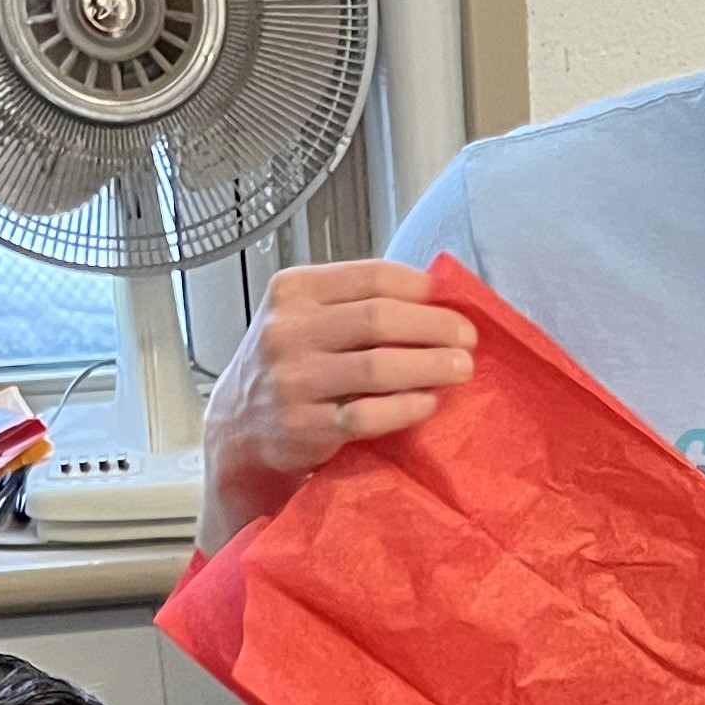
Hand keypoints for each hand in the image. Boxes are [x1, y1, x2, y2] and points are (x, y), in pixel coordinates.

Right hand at [198, 260, 475, 544]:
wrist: (236, 428)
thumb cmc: (286, 366)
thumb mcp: (304, 317)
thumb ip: (354, 303)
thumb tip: (434, 296)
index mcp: (294, 290)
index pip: (373, 276)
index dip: (422, 288)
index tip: (449, 303)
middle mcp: (288, 330)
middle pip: (380, 318)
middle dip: (436, 327)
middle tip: (467, 339)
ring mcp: (293, 380)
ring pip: (378, 365)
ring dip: (431, 365)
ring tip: (461, 368)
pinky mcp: (303, 426)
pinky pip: (367, 414)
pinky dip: (406, 407)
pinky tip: (428, 402)